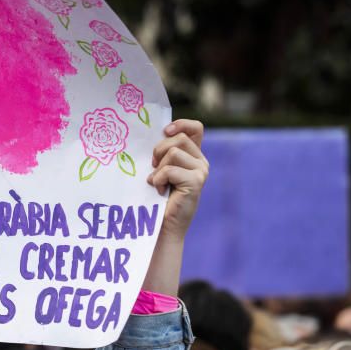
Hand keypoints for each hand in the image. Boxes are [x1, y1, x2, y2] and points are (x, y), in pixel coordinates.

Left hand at [148, 119, 208, 240]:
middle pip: (179, 138)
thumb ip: (161, 153)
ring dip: (158, 168)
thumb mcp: (159, 170)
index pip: (195, 128)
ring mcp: (201, 171)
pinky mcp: (196, 181)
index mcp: (193, 155)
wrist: (163, 225)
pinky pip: (170, 170)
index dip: (181, 124)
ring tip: (158, 182)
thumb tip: (149, 135)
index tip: (166, 131)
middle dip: (159, 150)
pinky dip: (159, 179)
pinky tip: (159, 190)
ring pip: (173, 152)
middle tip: (153, 167)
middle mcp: (201, 161)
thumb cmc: (157, 197)